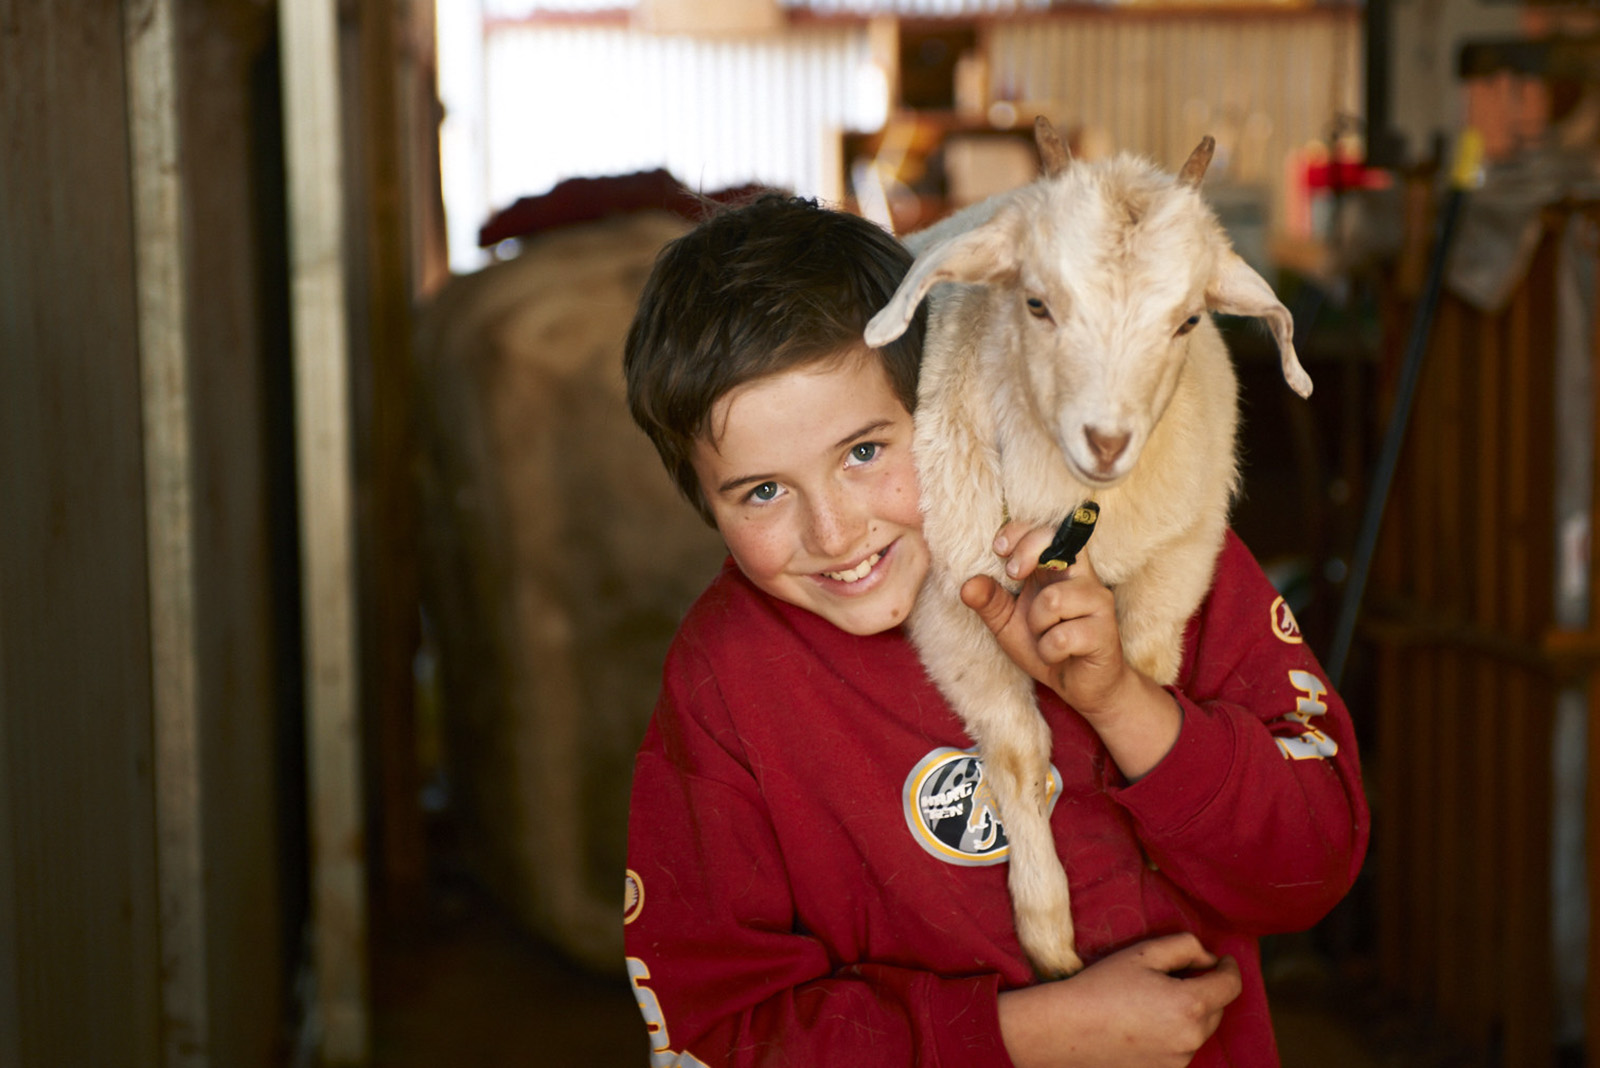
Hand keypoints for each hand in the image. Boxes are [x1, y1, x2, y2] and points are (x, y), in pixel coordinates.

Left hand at [961, 520, 1180, 779]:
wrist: (1083, 686)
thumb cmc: (1047, 646)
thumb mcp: (1008, 623)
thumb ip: (989, 601)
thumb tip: (967, 585)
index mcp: (1060, 570)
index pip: (1047, 530)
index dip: (1022, 532)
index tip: (999, 550)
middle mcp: (1083, 578)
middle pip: (1058, 543)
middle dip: (1027, 555)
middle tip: (1014, 576)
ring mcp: (1097, 603)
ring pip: (1053, 599)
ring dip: (1036, 623)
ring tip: (1044, 636)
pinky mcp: (1104, 633)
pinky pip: (1062, 637)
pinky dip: (1049, 651)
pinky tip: (1057, 655)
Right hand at [997, 933, 1242, 1067]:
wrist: (1069, 1029)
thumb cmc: (1104, 985)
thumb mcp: (1144, 952)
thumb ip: (1185, 947)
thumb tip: (1207, 959)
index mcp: (1190, 1004)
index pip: (1231, 985)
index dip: (1229, 967)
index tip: (1222, 960)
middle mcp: (1192, 1037)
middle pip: (1218, 1007)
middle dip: (1207, 988)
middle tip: (1177, 973)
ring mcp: (1179, 1059)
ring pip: (1201, 1028)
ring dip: (1192, 1010)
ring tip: (1156, 997)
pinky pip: (1183, 1045)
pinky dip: (1177, 1030)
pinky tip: (1147, 1020)